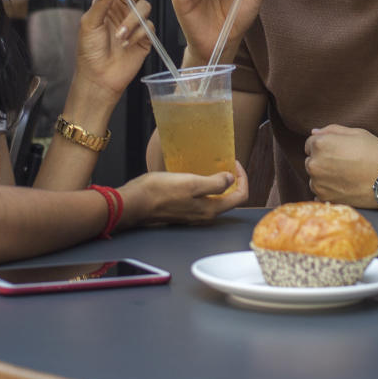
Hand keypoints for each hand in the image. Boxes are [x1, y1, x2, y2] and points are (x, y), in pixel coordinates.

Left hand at [72, 0, 152, 97]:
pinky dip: (137, 34)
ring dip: (131, 20)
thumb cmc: (89, 52)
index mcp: (107, 3)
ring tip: (119, 35)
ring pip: (143, 6)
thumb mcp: (90, 23)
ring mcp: (135, 22)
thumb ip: (101, 1)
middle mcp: (122, 9)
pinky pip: (149, 26)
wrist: (99, 78)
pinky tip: (127, 44)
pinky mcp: (146, 36)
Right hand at [118, 162, 248, 227]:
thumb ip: (214, 183)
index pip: (240, 197)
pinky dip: (205, 186)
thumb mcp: (191, 183)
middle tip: (226, 163)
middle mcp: (204, 215)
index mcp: (210, 209)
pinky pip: (201, 198)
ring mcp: (193, 214)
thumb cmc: (160, 193)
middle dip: (232, 180)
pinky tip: (196, 174)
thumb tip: (231, 180)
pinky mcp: (182, 209)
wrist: (134, 203)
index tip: (235, 163)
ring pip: (215, 198)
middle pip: (230, 198)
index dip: (243, 178)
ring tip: (212, 166)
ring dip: (218, 182)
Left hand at [303, 125, 377, 207]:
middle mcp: (314, 164)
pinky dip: (329, 190)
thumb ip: (331, 130)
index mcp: (320, 144)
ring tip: (346, 176)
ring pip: (315, 177)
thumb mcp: (356, 133)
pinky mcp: (325, 198)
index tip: (339, 151)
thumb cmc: (375, 152)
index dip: (326, 146)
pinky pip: (320, 192)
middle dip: (323, 161)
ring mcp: (318, 183)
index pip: (310, 143)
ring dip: (325, 176)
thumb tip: (314, 132)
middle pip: (311, 161)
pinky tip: (345, 187)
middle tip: (345, 164)